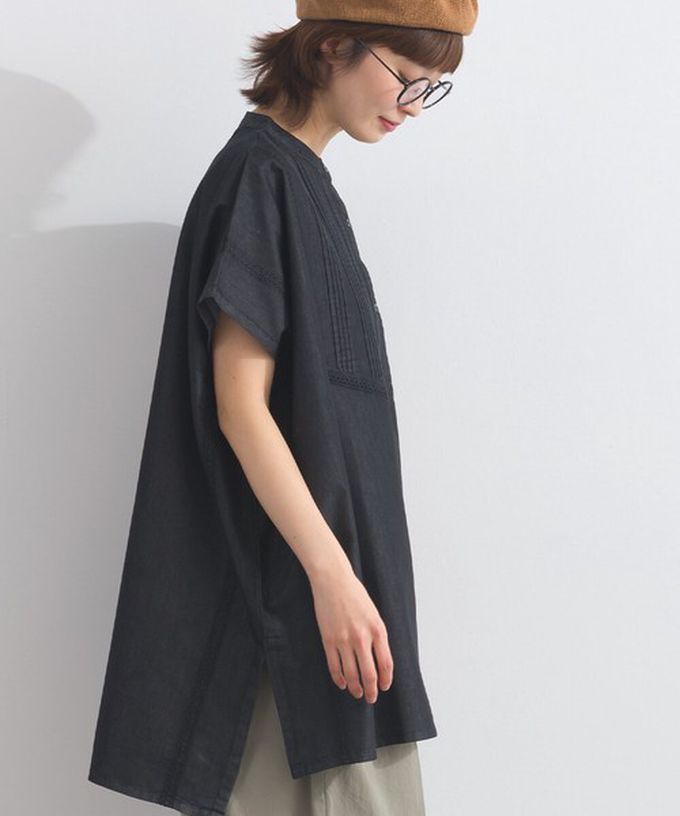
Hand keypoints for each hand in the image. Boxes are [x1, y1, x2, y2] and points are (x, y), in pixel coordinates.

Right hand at [309, 562, 392, 703]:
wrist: (333, 581)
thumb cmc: (355, 594)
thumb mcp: (374, 614)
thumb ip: (377, 636)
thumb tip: (379, 659)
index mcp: (378, 630)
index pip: (386, 664)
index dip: (386, 680)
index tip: (384, 687)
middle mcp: (362, 637)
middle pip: (370, 674)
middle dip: (372, 690)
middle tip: (371, 698)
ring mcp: (344, 640)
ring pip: (351, 674)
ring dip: (355, 688)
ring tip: (357, 693)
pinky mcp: (329, 640)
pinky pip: (334, 666)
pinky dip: (339, 678)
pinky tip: (342, 683)